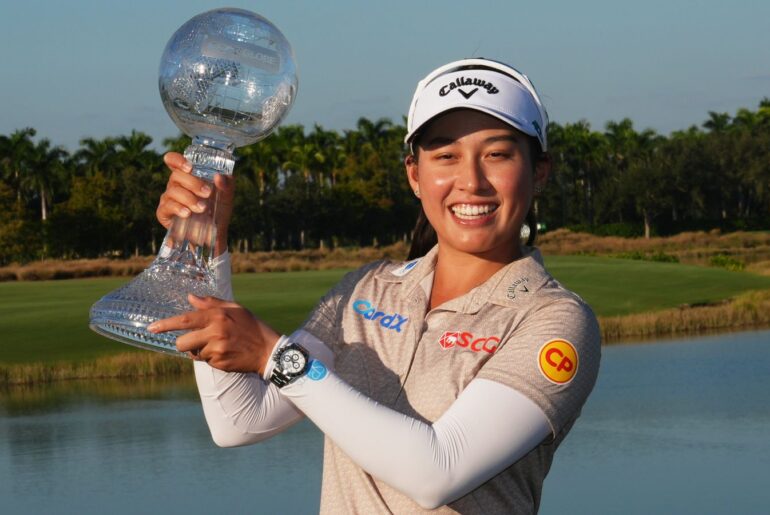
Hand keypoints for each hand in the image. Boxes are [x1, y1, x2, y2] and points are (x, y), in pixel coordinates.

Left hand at [147, 294, 280, 374]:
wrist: (268, 350)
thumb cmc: (251, 326)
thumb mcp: (235, 308)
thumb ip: (211, 303)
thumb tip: (190, 298)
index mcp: (217, 316)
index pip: (185, 320)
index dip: (166, 325)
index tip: (152, 328)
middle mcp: (215, 332)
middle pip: (182, 342)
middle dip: (184, 343)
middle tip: (195, 340)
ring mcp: (217, 349)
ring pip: (194, 353)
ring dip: (200, 351)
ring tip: (218, 345)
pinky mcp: (219, 363)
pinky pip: (205, 361)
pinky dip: (211, 358)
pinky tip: (225, 353)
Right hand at [157, 152, 234, 253]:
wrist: (215, 233)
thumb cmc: (218, 210)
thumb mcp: (226, 196)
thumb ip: (227, 184)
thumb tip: (220, 176)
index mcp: (187, 176)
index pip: (173, 161)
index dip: (177, 160)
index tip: (189, 167)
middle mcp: (175, 185)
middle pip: (176, 176)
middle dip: (193, 183)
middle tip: (208, 193)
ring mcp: (168, 198)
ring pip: (173, 192)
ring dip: (189, 198)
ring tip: (202, 208)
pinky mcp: (164, 213)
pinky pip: (167, 207)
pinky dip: (178, 209)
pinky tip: (188, 214)